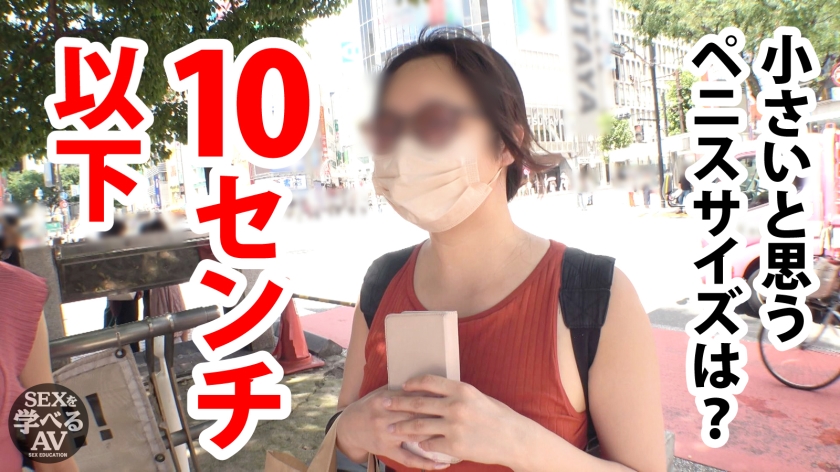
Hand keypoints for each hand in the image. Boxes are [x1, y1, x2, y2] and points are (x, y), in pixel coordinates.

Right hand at [336, 385, 451, 469]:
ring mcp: (386, 435)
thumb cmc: (371, 406)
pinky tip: (442, 464)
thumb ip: (402, 389)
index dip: (433, 398)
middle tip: (462, 419)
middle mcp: (384, 417)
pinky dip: (426, 462)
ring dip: (437, 438)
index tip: (452, 399)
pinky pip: (408, 459)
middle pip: (416, 416)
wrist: (349, 426)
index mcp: (384, 399)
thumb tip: (429, 382)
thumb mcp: (382, 392)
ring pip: (414, 436)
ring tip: (458, 439)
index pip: (413, 397)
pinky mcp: (386, 450)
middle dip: (439, 417)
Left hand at [385, 375, 527, 467]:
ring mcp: (454, 427)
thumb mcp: (478, 397)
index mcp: (462, 390)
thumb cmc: (499, 416)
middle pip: (418, 404)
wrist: (515, 439)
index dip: (413, 383)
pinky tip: (417, 444)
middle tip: (384, 404)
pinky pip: (430, 444)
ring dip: (402, 427)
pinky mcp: (454, 446)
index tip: (403, 385)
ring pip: (419, 426)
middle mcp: (455, 406)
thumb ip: (457, 394)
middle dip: (397, 403)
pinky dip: (422, 444)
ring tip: (390, 428)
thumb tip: (436, 392)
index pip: (429, 381)